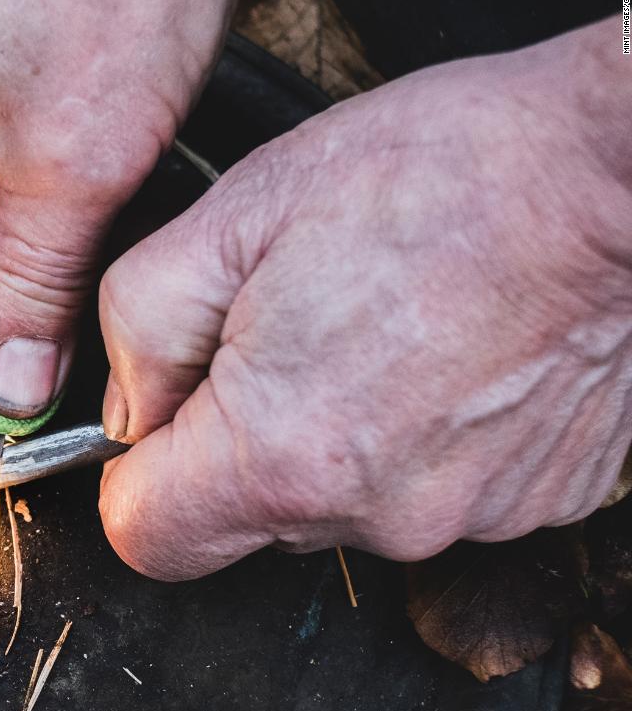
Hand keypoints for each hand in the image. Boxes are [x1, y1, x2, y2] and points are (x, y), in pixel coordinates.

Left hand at [98, 18, 631, 579]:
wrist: (618, 171)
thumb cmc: (441, 174)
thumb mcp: (233, 215)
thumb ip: (138, 327)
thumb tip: (128, 404)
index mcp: (281, 456)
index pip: (146, 539)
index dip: (135, 473)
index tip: (163, 412)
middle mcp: (378, 515)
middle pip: (246, 521)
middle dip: (236, 439)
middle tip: (282, 330)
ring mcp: (469, 518)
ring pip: (342, 503)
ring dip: (333, 433)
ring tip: (378, 325)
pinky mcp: (538, 501)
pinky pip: (432, 486)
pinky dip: (420, 435)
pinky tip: (446, 351)